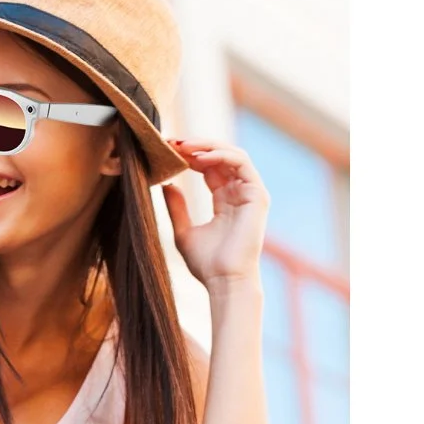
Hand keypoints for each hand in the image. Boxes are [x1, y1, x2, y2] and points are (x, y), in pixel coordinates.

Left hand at [161, 139, 269, 289]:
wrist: (223, 281)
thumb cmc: (206, 264)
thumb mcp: (183, 232)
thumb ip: (177, 208)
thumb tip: (166, 185)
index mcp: (224, 200)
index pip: (208, 168)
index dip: (189, 156)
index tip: (166, 150)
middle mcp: (239, 193)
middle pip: (219, 157)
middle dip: (196, 146)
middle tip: (172, 141)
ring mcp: (250, 192)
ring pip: (232, 155)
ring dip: (207, 146)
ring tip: (183, 145)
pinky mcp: (257, 195)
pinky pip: (241, 163)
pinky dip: (221, 155)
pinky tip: (199, 158)